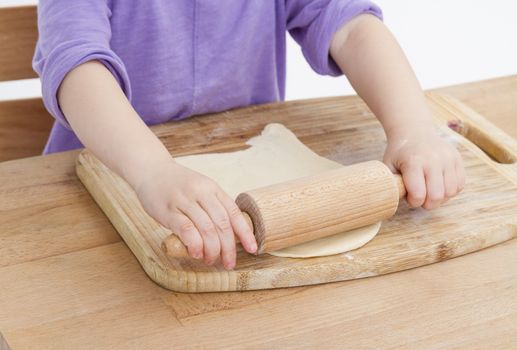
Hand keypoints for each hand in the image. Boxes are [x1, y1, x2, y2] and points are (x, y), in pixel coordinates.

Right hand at [134, 160, 256, 269]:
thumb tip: (229, 235)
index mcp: (212, 188)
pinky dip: (194, 244)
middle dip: (229, 248)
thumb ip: (213, 207)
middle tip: (229, 263)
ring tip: (210, 260)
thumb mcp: (201, 189)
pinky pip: (186, 229)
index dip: (245, 233)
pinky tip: (196, 253)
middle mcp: (201, 193)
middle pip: (222, 224)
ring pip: (206, 228)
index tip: (253, 249)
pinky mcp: (168, 210)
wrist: (151, 170)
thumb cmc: (177, 185)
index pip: (234, 212)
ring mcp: (184, 201)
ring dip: (212, 249)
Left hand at [383, 126, 464, 208]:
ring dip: (440, 198)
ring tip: (430, 191)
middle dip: (428, 204)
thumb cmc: (399, 153)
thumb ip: (392, 184)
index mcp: (413, 161)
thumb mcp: (388, 166)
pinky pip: (460, 184)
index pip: (418, 194)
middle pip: (437, 196)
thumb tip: (396, 200)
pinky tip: (439, 185)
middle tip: (421, 198)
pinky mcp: (457, 159)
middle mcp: (433, 159)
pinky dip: (450, 190)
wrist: (414, 132)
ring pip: (451, 192)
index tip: (409, 196)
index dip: (413, 202)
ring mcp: (448, 158)